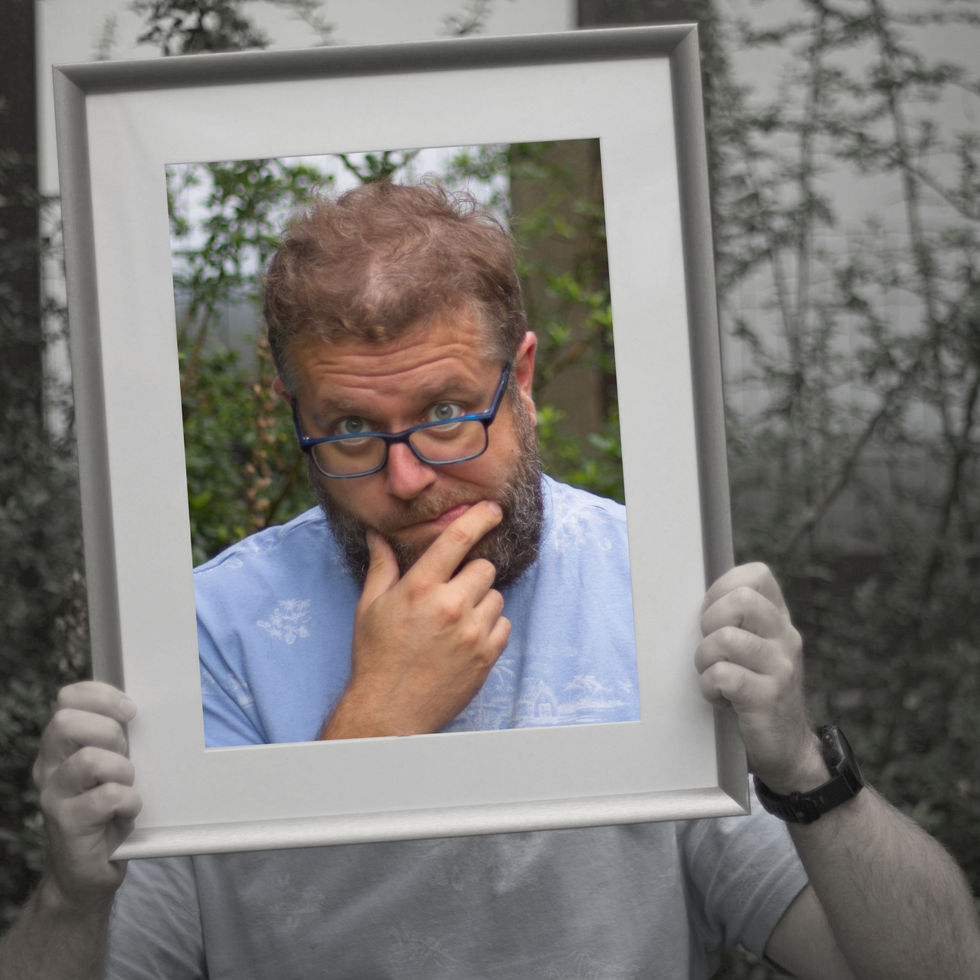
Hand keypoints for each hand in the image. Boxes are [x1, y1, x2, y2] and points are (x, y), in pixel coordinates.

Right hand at [33, 681, 141, 908]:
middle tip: (125, 754)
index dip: (101, 696)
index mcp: (60, 746)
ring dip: (122, 770)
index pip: (67, 699)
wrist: (86, 872)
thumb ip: (113, 737)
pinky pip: (107, 797)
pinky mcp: (67, 824)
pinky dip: (129, 802)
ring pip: (89, 760)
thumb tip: (137, 707)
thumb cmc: (106, 810)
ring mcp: (53, 796)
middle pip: (65, 722)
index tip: (130, 711)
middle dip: (108, 732)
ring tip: (127, 787)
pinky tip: (126, 813)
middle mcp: (48, 767)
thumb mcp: (110, 765)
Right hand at [321, 501, 511, 737]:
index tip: (492, 509)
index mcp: (420, 588)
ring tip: (456, 619)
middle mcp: (450, 606)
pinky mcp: (486, 656)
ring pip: (496, 596)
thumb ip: (382, 567)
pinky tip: (466, 638)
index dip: (479, 518)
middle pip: (485, 568)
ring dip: (481, 601)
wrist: (389, 710)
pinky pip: (503, 624)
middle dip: (472, 574)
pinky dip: (490, 627)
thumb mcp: (370, 607)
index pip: (458, 539)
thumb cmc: (376, 656)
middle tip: (453, 590)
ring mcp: (472, 632)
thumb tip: (378, 535)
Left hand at [696, 563, 823, 792]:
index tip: (712, 617)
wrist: (787, 748)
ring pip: (725, 639)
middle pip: (741, 598)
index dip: (723, 587)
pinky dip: (709, 687)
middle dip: (710, 620)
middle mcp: (785, 637)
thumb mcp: (754, 650)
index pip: (756, 575)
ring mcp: (780, 667)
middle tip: (711, 648)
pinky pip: (723, 676)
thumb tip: (695, 598)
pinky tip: (719, 697)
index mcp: (778, 621)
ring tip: (713, 676)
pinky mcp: (768, 697)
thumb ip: (736, 622)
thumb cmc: (756, 692)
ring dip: (705, 660)